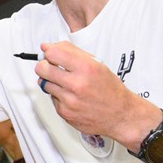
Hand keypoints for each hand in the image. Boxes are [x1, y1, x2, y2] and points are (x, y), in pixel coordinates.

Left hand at [36, 42, 159, 148]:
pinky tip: (70, 95)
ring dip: (50, 80)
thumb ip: (72, 52)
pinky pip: (51, 98)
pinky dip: (57, 95)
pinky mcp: (64, 112)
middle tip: (50, 66)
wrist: (120, 115)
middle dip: (44, 65)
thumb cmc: (110, 89)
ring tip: (65, 82)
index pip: (53, 53)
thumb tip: (49, 47)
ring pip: (43, 83)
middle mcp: (77, 84)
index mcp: (87, 68)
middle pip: (42, 68)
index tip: (49, 52)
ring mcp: (69, 100)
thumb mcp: (97, 64)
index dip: (48, 51)